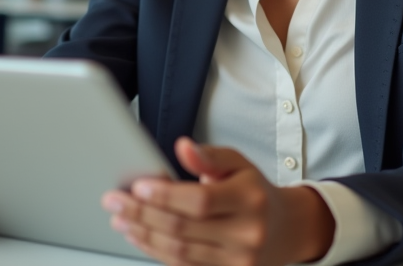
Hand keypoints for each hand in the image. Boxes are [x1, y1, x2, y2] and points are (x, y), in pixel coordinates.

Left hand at [101, 138, 333, 265]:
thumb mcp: (239, 165)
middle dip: (142, 214)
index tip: (137, 187)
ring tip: (120, 220)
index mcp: (249, 199)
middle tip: (114, 201)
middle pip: (183, 228)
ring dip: (143, 235)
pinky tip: (140, 237)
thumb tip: (183, 147)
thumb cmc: (256, 192)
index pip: (200, 201)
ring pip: (179, 252)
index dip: (165, 196)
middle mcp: (247, 234)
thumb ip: (209, 156)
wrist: (288, 229)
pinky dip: (156, 251)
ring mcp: (238, 261)